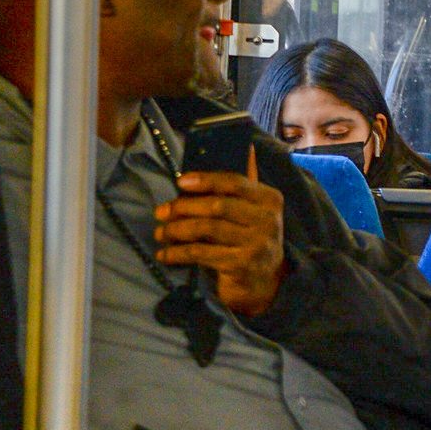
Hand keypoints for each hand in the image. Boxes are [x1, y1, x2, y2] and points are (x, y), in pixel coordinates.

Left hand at [156, 153, 288, 316]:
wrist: (265, 282)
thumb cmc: (251, 238)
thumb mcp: (254, 210)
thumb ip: (244, 184)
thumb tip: (244, 147)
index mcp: (270, 199)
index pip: (235, 182)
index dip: (205, 180)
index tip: (180, 182)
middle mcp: (268, 220)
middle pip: (218, 206)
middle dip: (184, 207)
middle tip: (161, 212)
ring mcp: (257, 244)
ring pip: (207, 229)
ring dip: (177, 230)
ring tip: (160, 232)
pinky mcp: (242, 265)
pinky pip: (202, 254)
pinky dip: (178, 253)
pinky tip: (165, 254)